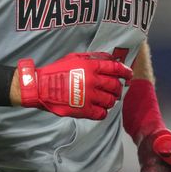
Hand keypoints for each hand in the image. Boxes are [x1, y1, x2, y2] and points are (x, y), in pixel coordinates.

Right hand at [17, 52, 132, 119]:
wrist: (41, 87)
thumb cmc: (57, 70)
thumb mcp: (75, 57)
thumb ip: (93, 57)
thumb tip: (110, 58)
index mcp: (91, 66)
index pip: (115, 68)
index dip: (125, 72)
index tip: (128, 75)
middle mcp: (92, 80)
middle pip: (115, 85)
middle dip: (118, 88)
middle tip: (116, 90)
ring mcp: (89, 96)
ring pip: (110, 101)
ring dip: (111, 100)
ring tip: (107, 100)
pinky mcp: (84, 110)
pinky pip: (102, 113)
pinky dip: (103, 112)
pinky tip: (99, 109)